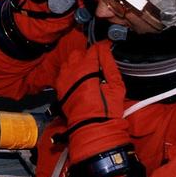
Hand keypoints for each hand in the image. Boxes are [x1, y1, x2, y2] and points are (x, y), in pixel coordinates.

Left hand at [53, 40, 128, 162]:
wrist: (91, 128)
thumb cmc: (107, 110)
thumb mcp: (115, 86)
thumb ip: (110, 65)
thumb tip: (106, 49)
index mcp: (86, 69)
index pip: (94, 50)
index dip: (102, 48)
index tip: (107, 49)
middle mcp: (71, 71)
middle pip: (78, 53)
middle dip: (88, 56)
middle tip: (98, 64)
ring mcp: (63, 79)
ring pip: (68, 61)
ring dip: (77, 63)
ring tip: (87, 72)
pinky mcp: (59, 88)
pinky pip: (63, 72)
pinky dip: (70, 72)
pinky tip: (78, 80)